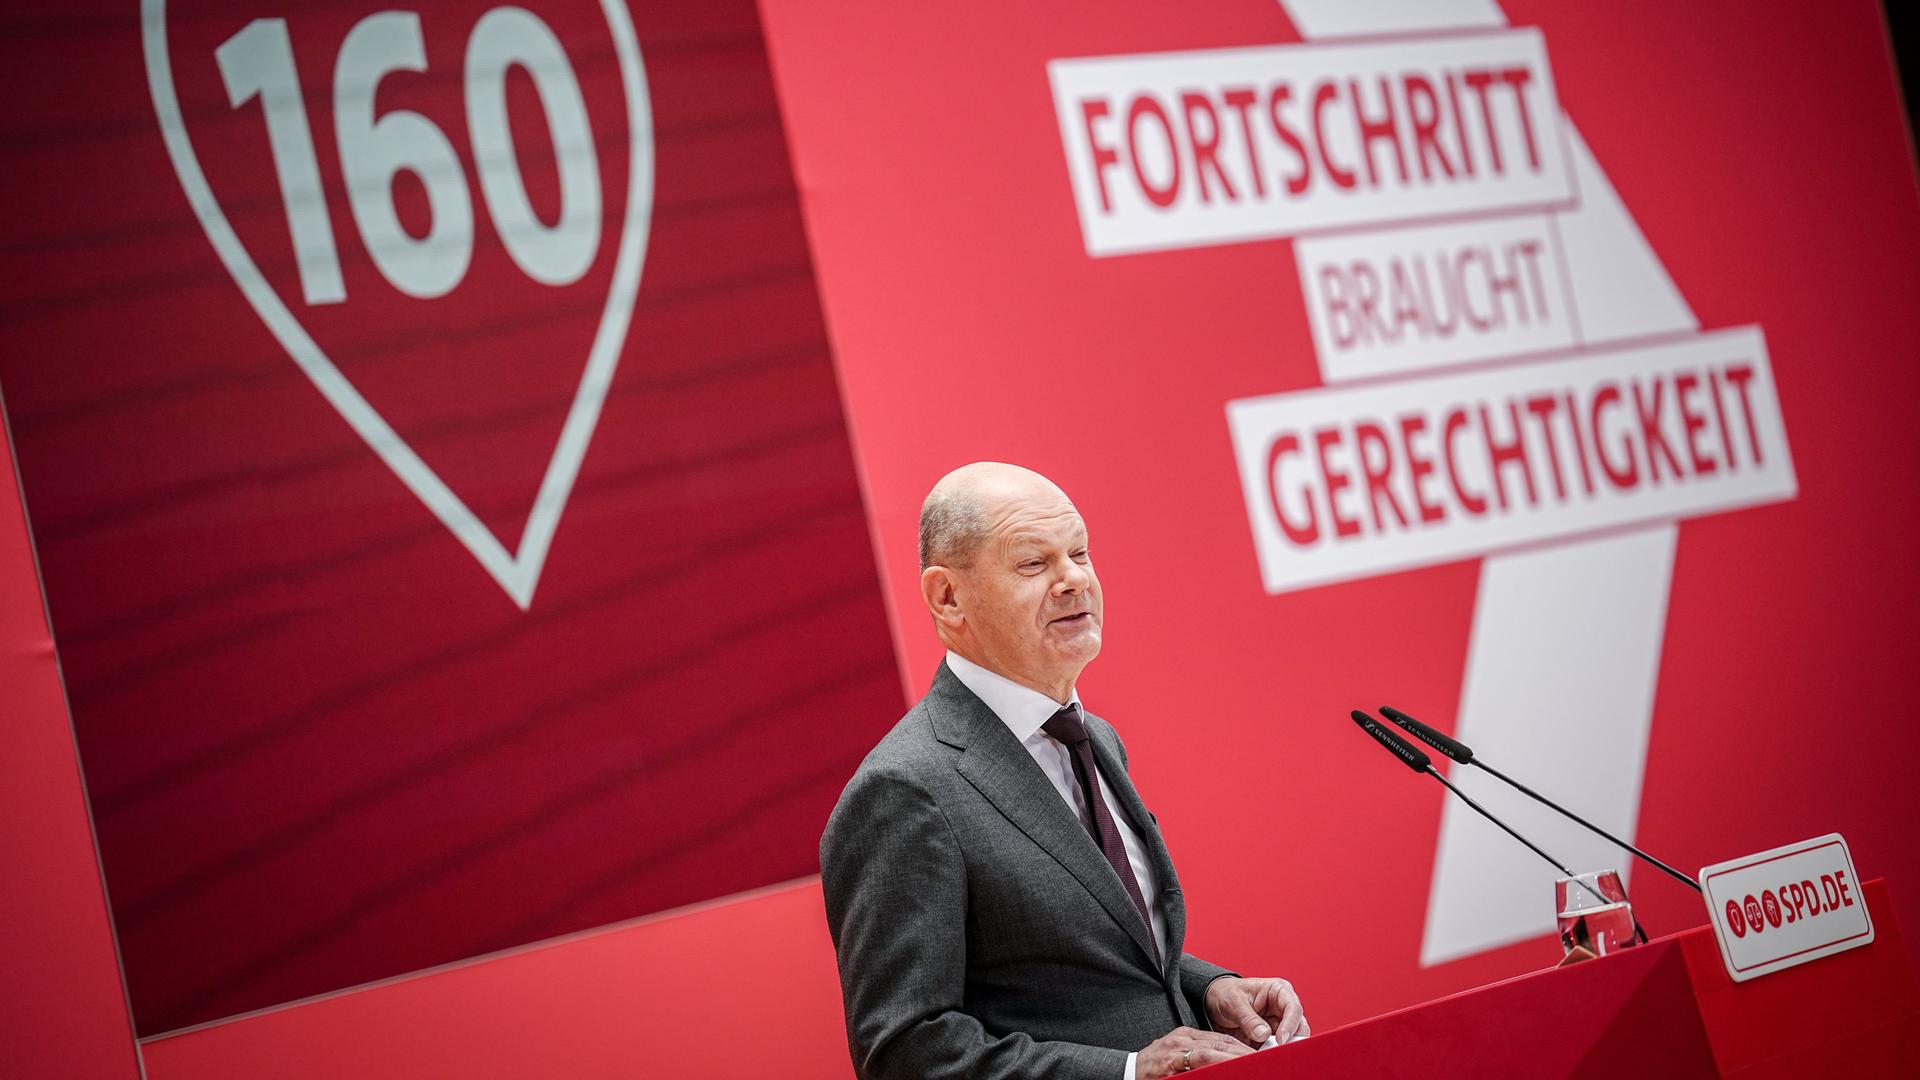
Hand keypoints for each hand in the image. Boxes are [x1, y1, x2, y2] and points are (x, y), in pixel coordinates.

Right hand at [1136, 1027, 1253, 1077]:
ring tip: (1251, 1065)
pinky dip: (1214, 1063)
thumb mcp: (1178, 1058)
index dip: (1241, 1047)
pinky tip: (1226, 1069)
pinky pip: (1197, 1061)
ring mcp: (1177, 1047)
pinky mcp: (1170, 1059)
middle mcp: (1184, 1037)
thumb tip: (1223, 1065)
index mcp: (1188, 1035)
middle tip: (1263, 1060)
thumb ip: (1198, 1058)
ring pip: (1212, 1050)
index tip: (1258, 1055)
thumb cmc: (1154, 1068)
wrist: (1128, 1071)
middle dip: (1243, 1052)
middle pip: (1221, 1043)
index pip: (1221, 1039)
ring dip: (1233, 1058)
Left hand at [1203, 976, 1308, 1046]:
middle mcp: (1282, 1008)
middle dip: (1289, 1041)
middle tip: (1276, 1052)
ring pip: (1290, 1041)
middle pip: (1298, 1027)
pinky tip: (1261, 1058)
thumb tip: (1264, 1034)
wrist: (1213, 1003)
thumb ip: (1248, 1018)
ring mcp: (1278, 1024)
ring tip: (1266, 1055)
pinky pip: (1276, 1049)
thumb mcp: (1233, 1002)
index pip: (1293, 1008)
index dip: (1291, 1025)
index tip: (1281, 1040)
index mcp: (1278, 991)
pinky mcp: (1271, 1038)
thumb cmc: (1225, 994)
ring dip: (1280, 1050)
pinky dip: (1271, 1055)